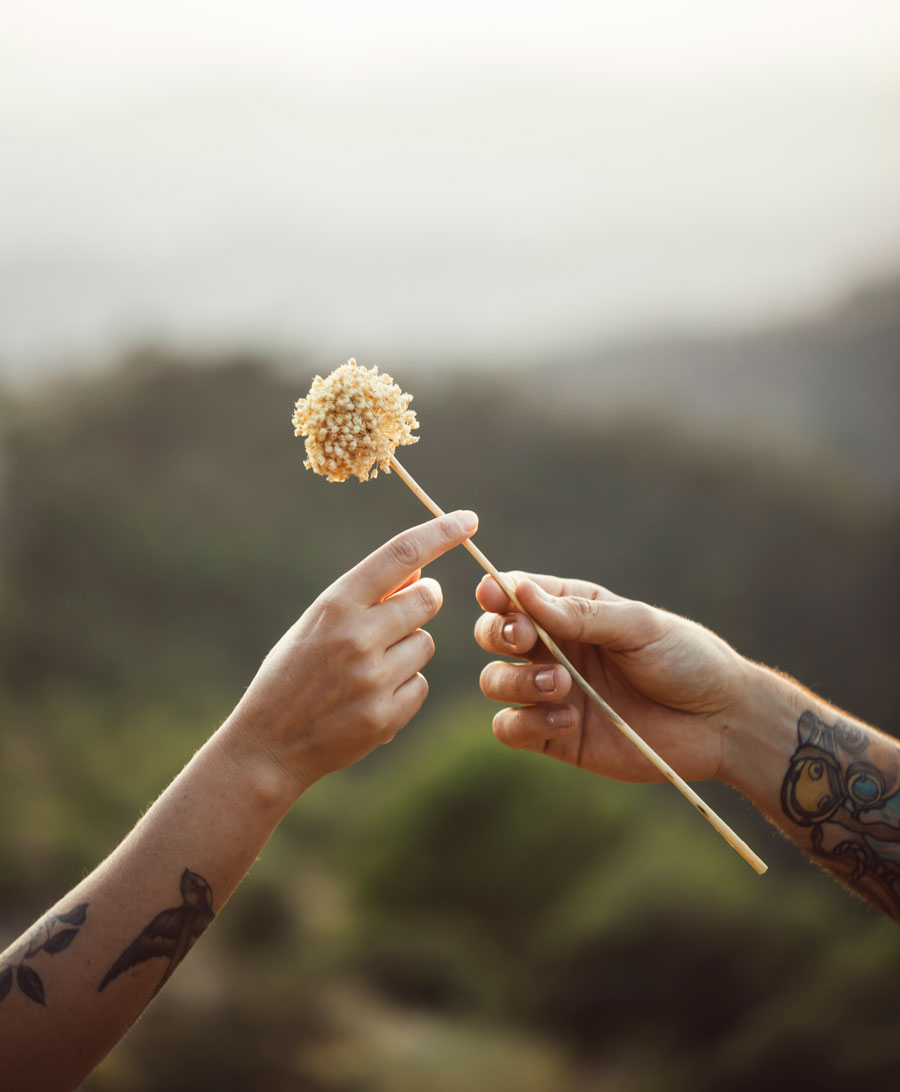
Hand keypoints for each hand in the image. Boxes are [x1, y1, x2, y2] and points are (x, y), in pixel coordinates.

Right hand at [224, 511, 478, 792]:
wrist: (266, 745)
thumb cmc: (292, 674)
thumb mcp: (316, 624)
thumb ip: (366, 599)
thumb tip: (422, 574)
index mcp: (335, 605)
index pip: (400, 554)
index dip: (440, 533)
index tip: (469, 520)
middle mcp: (357, 637)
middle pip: (427, 600)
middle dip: (421, 603)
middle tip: (394, 620)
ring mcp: (373, 678)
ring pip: (426, 645)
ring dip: (407, 652)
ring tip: (365, 670)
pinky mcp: (387, 716)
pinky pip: (420, 685)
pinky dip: (402, 689)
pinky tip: (366, 700)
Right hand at [475, 573, 749, 782]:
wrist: (721, 723)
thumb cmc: (687, 660)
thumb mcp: (637, 626)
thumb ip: (579, 614)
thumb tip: (521, 591)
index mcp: (571, 610)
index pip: (514, 593)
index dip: (496, 592)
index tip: (496, 596)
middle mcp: (553, 648)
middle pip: (492, 635)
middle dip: (498, 634)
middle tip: (526, 640)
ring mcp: (551, 693)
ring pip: (494, 682)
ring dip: (517, 680)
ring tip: (562, 684)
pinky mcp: (555, 736)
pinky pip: (510, 729)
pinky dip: (526, 722)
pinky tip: (568, 719)